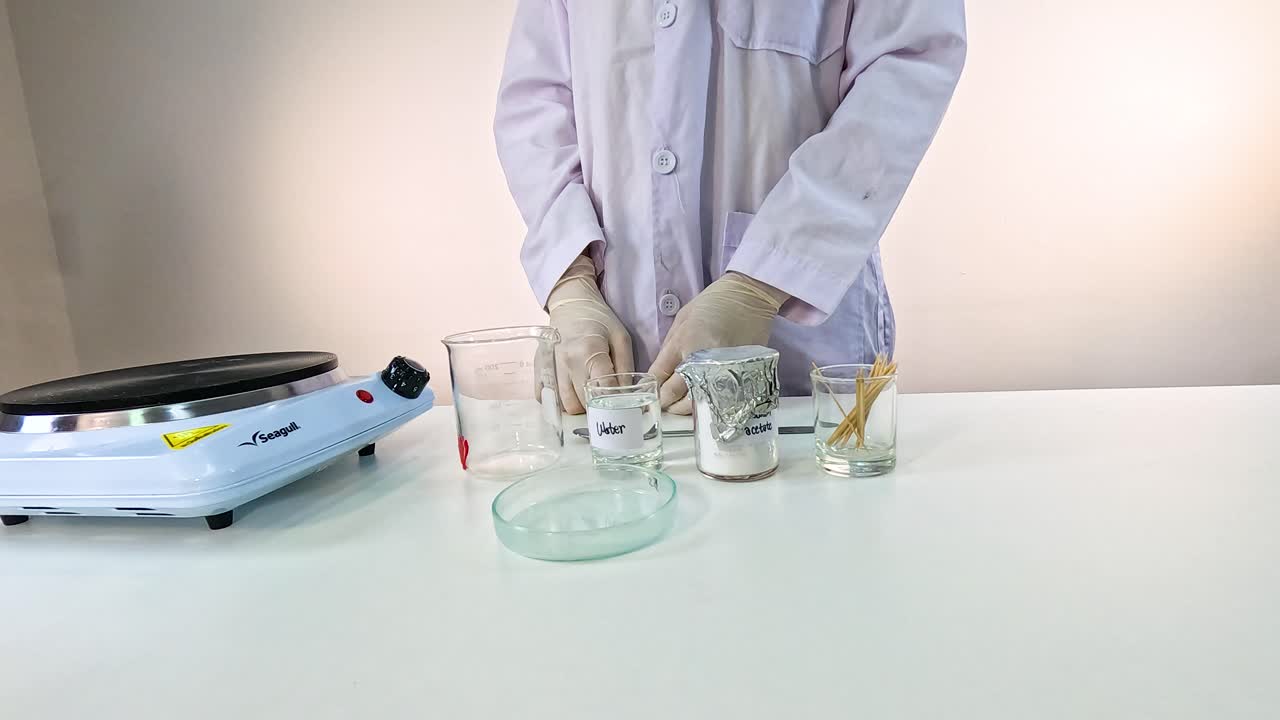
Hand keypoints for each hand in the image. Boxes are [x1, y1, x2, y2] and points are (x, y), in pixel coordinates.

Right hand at [547, 255, 633, 413]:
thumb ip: (625, 367)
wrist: (571, 303)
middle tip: (605, 401)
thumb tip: (626, 395)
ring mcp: (550, 366)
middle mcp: (566, 361)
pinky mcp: (539, 368)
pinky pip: (545, 397)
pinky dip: (558, 402)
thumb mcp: (621, 338)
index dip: (613, 402)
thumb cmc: (599, 320)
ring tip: (589, 397)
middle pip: (581, 403)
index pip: (602, 390)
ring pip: (564, 404)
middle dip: (595, 407)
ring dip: (578, 407)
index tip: (620, 405)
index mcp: (589, 351)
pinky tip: (571, 393)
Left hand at [648, 272, 788, 414]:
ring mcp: (720, 369)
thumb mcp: (682, 319)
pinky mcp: (738, 374)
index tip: (650, 395)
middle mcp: (700, 359)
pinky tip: (705, 402)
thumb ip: (670, 346)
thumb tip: (660, 371)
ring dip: (685, 408)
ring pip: (698, 401)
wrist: (750, 297)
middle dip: (667, 403)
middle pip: (676, 394)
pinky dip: (710, 403)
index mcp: (683, 342)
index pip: (660, 375)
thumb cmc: (714, 303)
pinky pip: (720, 398)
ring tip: (681, 406)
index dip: (653, 389)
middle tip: (664, 405)